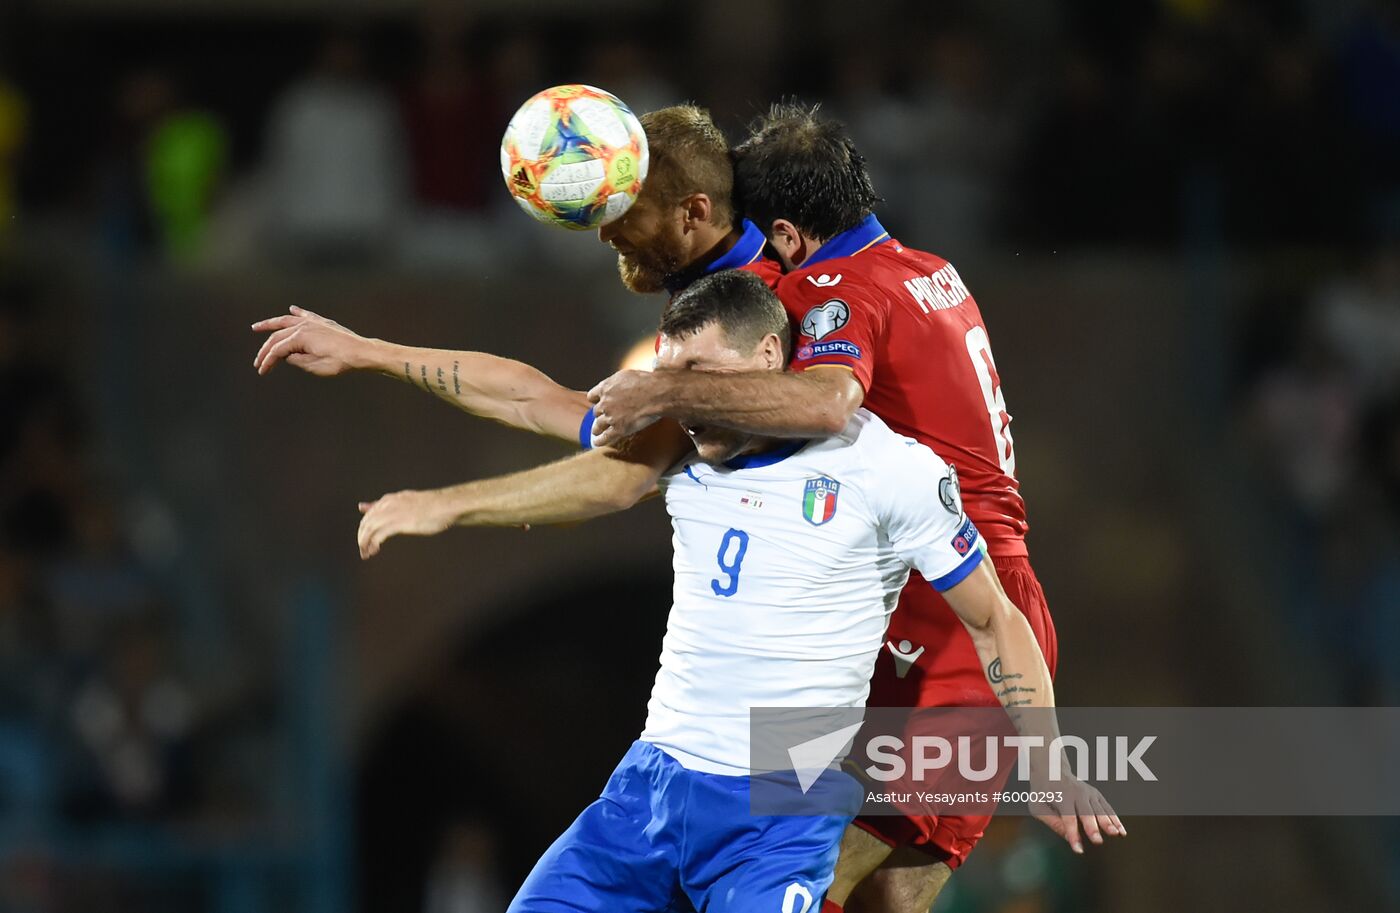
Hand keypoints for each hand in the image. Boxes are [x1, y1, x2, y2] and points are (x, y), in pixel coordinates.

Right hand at [252, 306, 375, 376]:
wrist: (361, 352)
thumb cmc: (340, 362)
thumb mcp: (315, 367)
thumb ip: (297, 360)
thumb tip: (287, 356)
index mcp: (300, 337)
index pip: (277, 350)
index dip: (268, 361)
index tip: (262, 371)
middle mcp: (304, 326)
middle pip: (278, 336)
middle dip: (266, 350)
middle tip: (258, 361)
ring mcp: (314, 322)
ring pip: (287, 321)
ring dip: (271, 324)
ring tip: (258, 327)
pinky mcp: (323, 323)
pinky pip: (306, 315)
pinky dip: (297, 312)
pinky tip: (292, 309)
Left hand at [356, 490, 456, 558]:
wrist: (448, 505)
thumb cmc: (431, 506)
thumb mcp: (405, 502)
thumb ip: (385, 505)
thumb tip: (364, 506)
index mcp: (389, 500)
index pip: (368, 515)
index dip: (364, 529)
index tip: (366, 540)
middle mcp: (388, 505)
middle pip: (366, 523)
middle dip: (362, 538)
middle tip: (364, 551)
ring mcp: (393, 513)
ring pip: (369, 529)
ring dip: (365, 543)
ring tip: (366, 553)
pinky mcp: (400, 523)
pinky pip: (379, 535)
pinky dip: (373, 543)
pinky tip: (375, 550)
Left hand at [587, 370, 664, 447]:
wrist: (657, 394)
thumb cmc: (647, 382)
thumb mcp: (626, 375)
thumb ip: (617, 381)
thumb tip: (620, 384)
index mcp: (605, 388)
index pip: (592, 396)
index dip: (596, 400)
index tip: (599, 402)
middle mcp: (605, 402)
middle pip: (596, 411)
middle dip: (601, 414)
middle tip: (607, 416)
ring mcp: (611, 417)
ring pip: (598, 425)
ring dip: (598, 428)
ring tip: (597, 431)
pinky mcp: (619, 429)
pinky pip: (604, 437)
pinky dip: (600, 441)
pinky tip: (597, 443)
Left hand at [1029, 774, 1125, 853]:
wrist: (1051, 769)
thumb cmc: (1042, 791)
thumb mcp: (1037, 806)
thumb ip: (1052, 821)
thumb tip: (1068, 837)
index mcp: (1060, 797)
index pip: (1068, 818)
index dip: (1073, 834)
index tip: (1078, 849)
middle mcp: (1076, 793)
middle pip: (1086, 812)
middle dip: (1092, 827)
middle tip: (1098, 841)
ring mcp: (1088, 793)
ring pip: (1100, 809)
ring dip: (1108, 822)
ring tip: (1116, 834)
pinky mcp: (1096, 795)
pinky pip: (1107, 808)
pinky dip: (1115, 819)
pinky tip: (1121, 831)